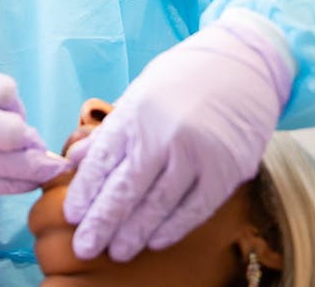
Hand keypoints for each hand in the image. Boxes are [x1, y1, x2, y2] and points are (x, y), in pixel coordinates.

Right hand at [0, 68, 70, 193]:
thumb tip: (20, 123)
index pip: (7, 94)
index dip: (19, 107)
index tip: (17, 116)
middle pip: (12, 137)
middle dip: (35, 148)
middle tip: (48, 153)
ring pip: (4, 168)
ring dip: (32, 171)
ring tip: (47, 171)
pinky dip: (12, 186)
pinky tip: (25, 183)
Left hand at [62, 20, 292, 260]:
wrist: (242, 64)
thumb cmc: (183, 79)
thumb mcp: (138, 95)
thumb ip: (109, 133)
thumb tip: (73, 162)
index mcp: (136, 114)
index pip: (102, 162)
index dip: (85, 193)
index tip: (72, 216)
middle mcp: (163, 135)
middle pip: (125, 190)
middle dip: (102, 223)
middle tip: (85, 247)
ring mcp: (197, 155)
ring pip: (158, 205)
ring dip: (135, 233)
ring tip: (118, 251)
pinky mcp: (226, 170)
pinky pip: (195, 208)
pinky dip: (173, 227)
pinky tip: (155, 241)